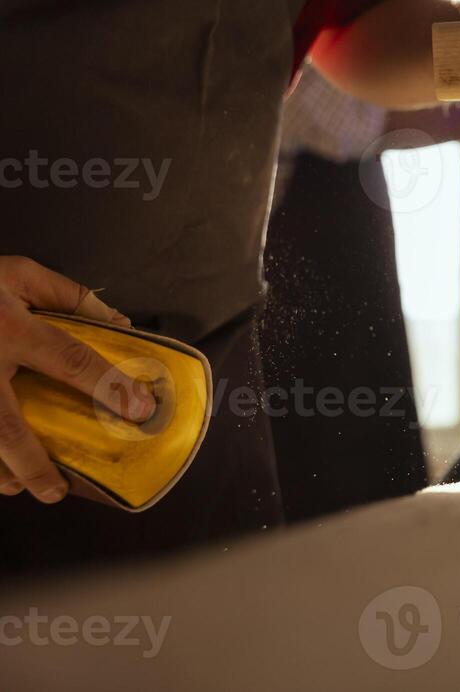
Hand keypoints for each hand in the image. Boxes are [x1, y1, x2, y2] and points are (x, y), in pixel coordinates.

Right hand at [0, 258, 155, 503]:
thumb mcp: (19, 274)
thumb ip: (70, 297)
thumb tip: (120, 323)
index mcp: (8, 327)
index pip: (71, 362)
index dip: (110, 388)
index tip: (140, 411)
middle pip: (7, 428)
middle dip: (33, 465)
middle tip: (57, 492)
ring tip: (20, 488)